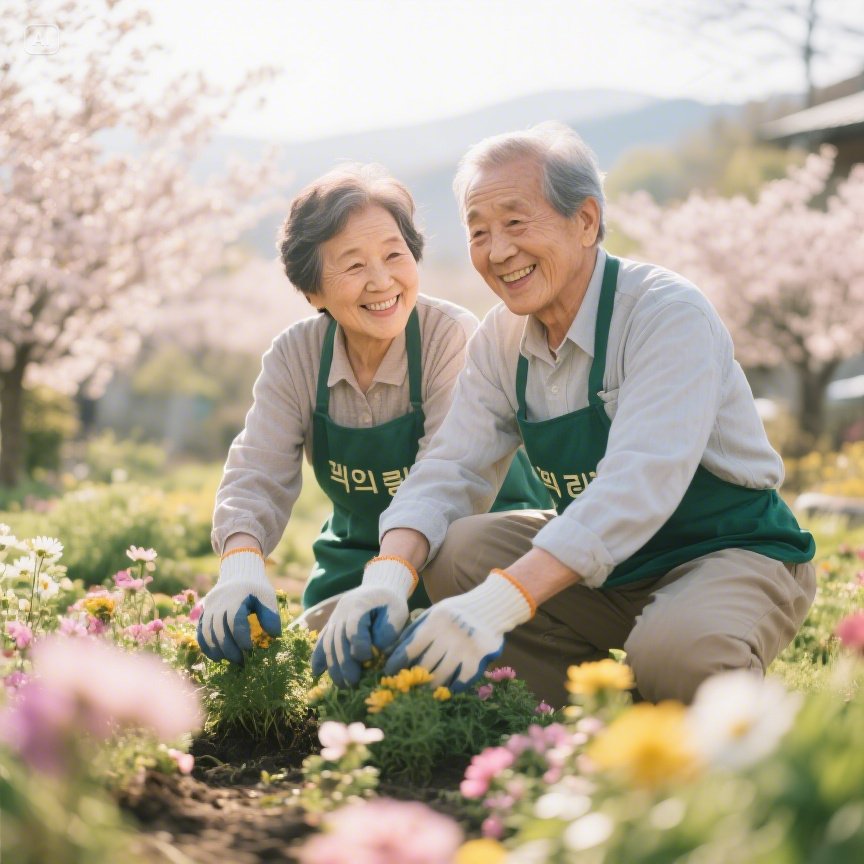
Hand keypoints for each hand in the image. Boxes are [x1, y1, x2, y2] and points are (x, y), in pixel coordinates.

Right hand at [196, 549, 280, 663]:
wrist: (238, 572)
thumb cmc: (256, 587)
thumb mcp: (267, 596)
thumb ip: (270, 615)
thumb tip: (274, 636)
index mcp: (235, 598)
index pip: (235, 620)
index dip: (241, 637)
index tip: (250, 649)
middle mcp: (218, 603)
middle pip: (218, 630)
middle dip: (229, 649)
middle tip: (241, 662)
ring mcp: (208, 608)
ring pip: (206, 633)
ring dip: (216, 650)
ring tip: (229, 661)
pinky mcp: (203, 613)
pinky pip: (200, 632)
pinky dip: (206, 646)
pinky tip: (216, 657)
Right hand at [311, 556, 417, 687]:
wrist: (380, 587)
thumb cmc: (391, 603)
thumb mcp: (397, 613)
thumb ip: (388, 632)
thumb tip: (376, 652)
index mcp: (359, 603)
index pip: (354, 627)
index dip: (359, 645)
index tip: (368, 659)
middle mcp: (342, 610)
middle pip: (338, 639)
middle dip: (345, 663)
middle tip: (353, 683)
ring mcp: (334, 618)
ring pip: (328, 643)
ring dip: (334, 666)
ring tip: (342, 684)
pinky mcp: (332, 625)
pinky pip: (322, 641)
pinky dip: (319, 657)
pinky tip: (317, 672)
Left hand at [383, 569, 534, 691]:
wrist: (490, 607)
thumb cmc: (456, 612)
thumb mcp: (434, 612)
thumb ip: (415, 630)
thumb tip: (392, 651)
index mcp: (435, 621)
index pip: (410, 648)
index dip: (397, 663)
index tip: (389, 673)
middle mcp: (449, 634)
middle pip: (425, 665)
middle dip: (413, 679)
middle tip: (405, 686)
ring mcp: (465, 648)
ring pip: (441, 676)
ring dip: (430, 687)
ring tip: (423, 692)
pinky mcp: (478, 658)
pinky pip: (461, 681)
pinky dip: (451, 687)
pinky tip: (446, 689)